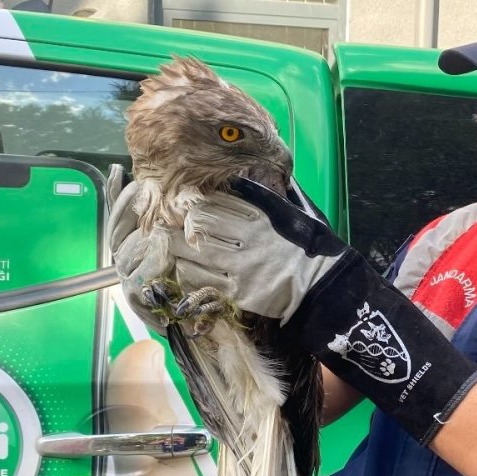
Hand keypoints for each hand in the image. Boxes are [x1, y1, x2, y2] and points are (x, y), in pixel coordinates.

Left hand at [110, 178, 345, 327]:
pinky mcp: (237, 292)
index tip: (176, 203)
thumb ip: (256, 199)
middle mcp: (246, 240)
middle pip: (197, 226)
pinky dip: (186, 273)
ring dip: (175, 249)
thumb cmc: (301, 246)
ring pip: (194, 254)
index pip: (212, 204)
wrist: (318, 285)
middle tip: (158, 225)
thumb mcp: (283, 214)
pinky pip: (201, 281)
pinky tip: (181, 268)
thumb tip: (231, 182)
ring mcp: (240, 267)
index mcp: (257, 217)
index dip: (189, 204)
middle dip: (174, 225)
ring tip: (164, 246)